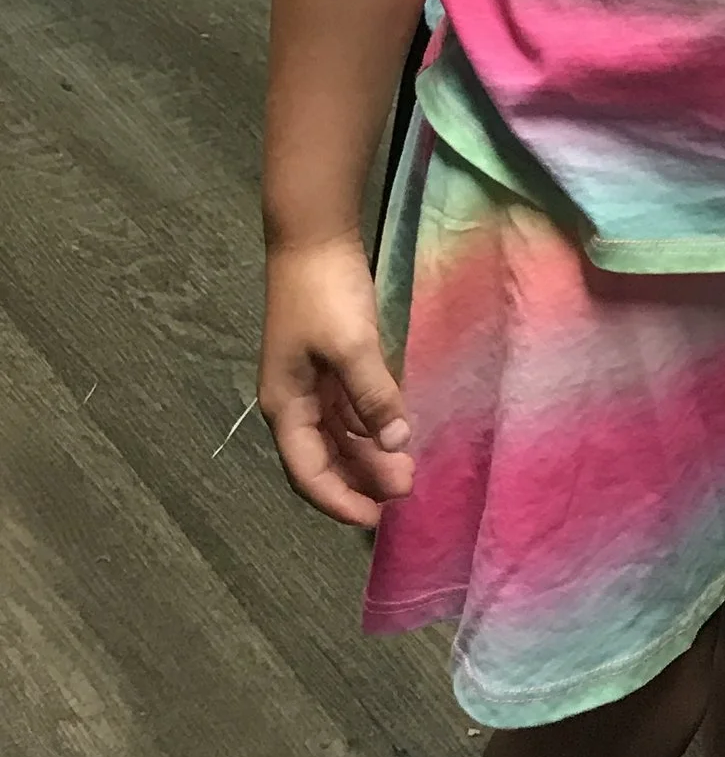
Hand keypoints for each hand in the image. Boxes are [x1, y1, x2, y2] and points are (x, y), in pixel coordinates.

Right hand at [259, 235, 414, 526]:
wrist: (314, 236)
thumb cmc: (325, 293)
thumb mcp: (352, 346)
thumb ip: (374, 398)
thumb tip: (395, 447)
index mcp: (286, 406)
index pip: (308, 472)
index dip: (339, 500)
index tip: (375, 519)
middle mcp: (294, 402)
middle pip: (324, 458)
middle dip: (360, 480)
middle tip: (404, 492)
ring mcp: (311, 383)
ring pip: (339, 436)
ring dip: (368, 455)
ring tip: (406, 471)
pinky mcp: (330, 362)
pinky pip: (349, 409)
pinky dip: (370, 426)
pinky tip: (396, 434)